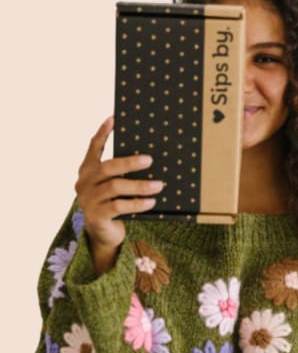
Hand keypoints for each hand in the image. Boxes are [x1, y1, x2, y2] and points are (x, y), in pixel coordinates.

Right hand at [75, 117, 161, 271]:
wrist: (103, 234)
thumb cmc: (114, 203)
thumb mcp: (115, 186)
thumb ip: (122, 173)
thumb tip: (150, 157)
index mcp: (88, 170)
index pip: (93, 147)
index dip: (102, 133)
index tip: (113, 118)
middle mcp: (84, 182)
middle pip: (107, 167)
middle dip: (129, 162)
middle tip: (150, 160)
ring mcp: (88, 199)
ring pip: (115, 187)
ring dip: (139, 186)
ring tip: (159, 185)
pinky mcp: (96, 215)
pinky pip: (118, 207)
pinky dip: (137, 203)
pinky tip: (151, 202)